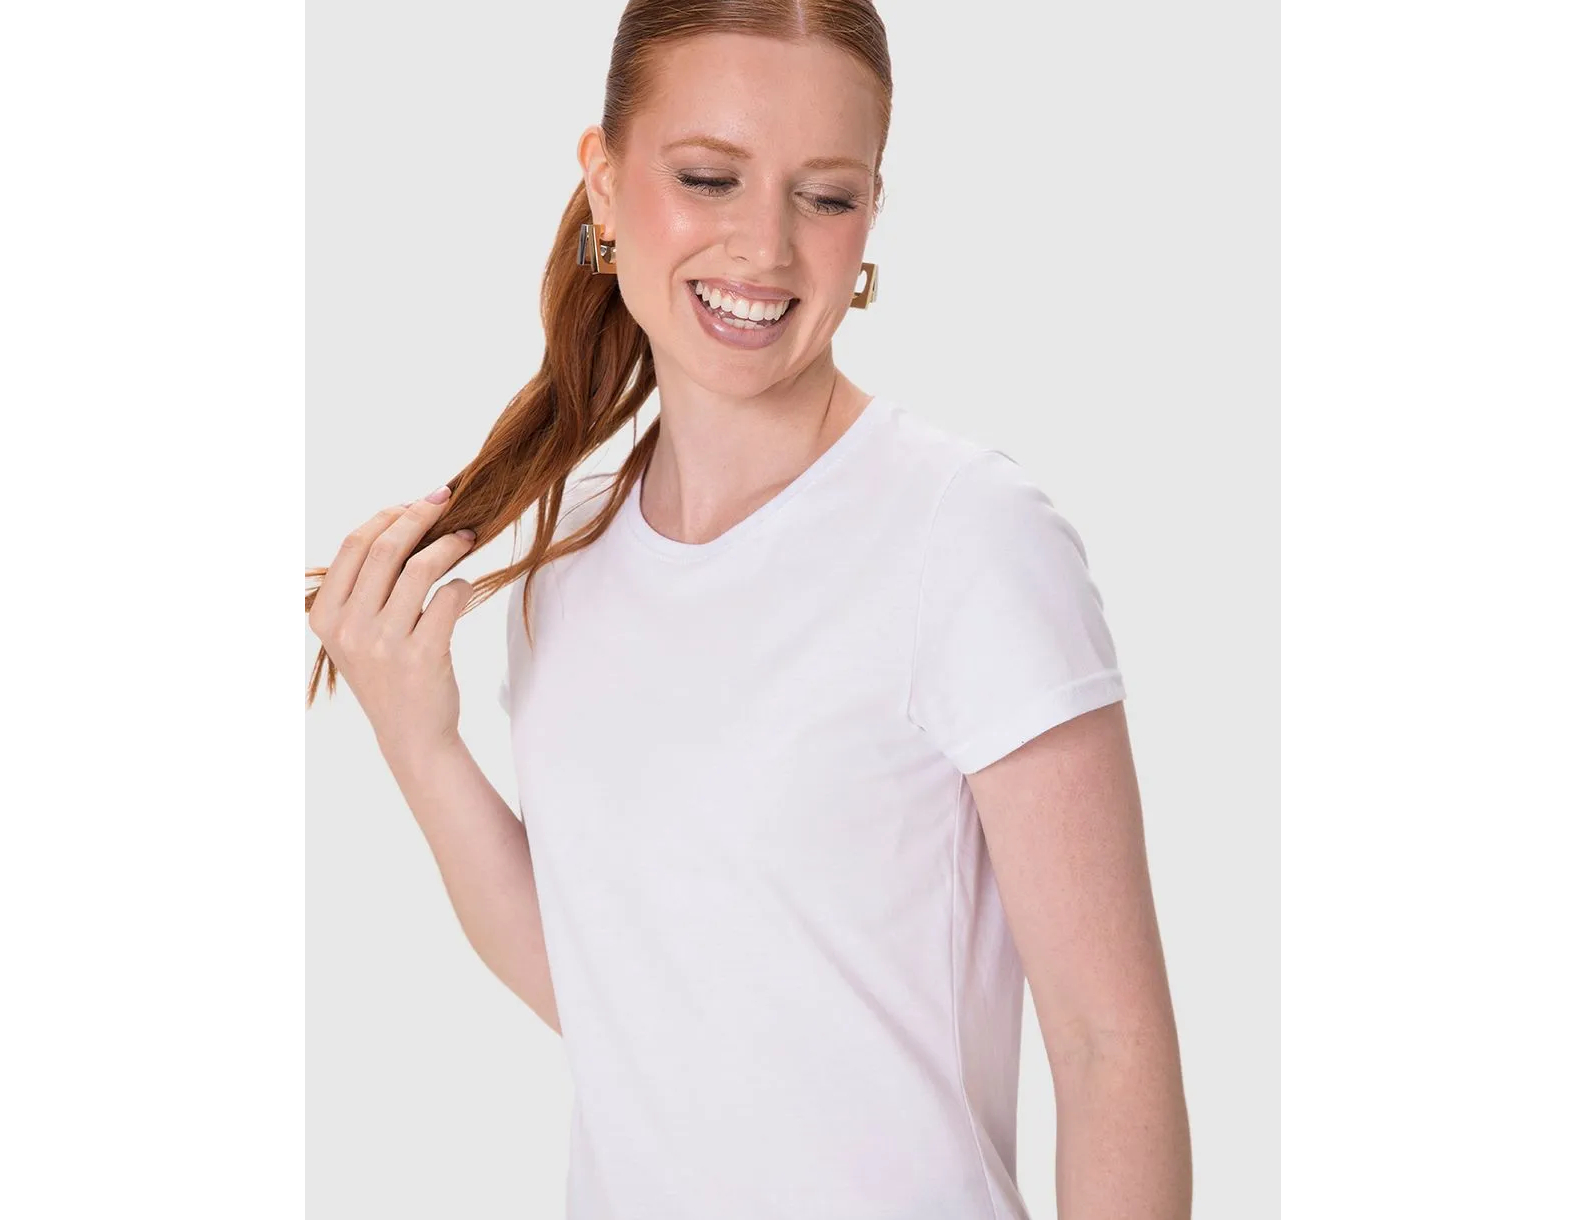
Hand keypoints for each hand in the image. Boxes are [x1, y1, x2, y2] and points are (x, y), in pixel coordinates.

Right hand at [308, 485, 477, 761]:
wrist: (411, 735)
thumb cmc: (388, 675)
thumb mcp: (355, 634)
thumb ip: (365, 587)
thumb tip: (403, 522)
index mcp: (325, 616)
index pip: (353, 546)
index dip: (386, 516)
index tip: (413, 503)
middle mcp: (348, 628)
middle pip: (386, 548)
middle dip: (421, 515)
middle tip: (447, 501)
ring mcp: (383, 643)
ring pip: (420, 568)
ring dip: (449, 545)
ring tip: (467, 537)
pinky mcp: (421, 656)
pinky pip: (448, 598)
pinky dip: (461, 585)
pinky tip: (462, 587)